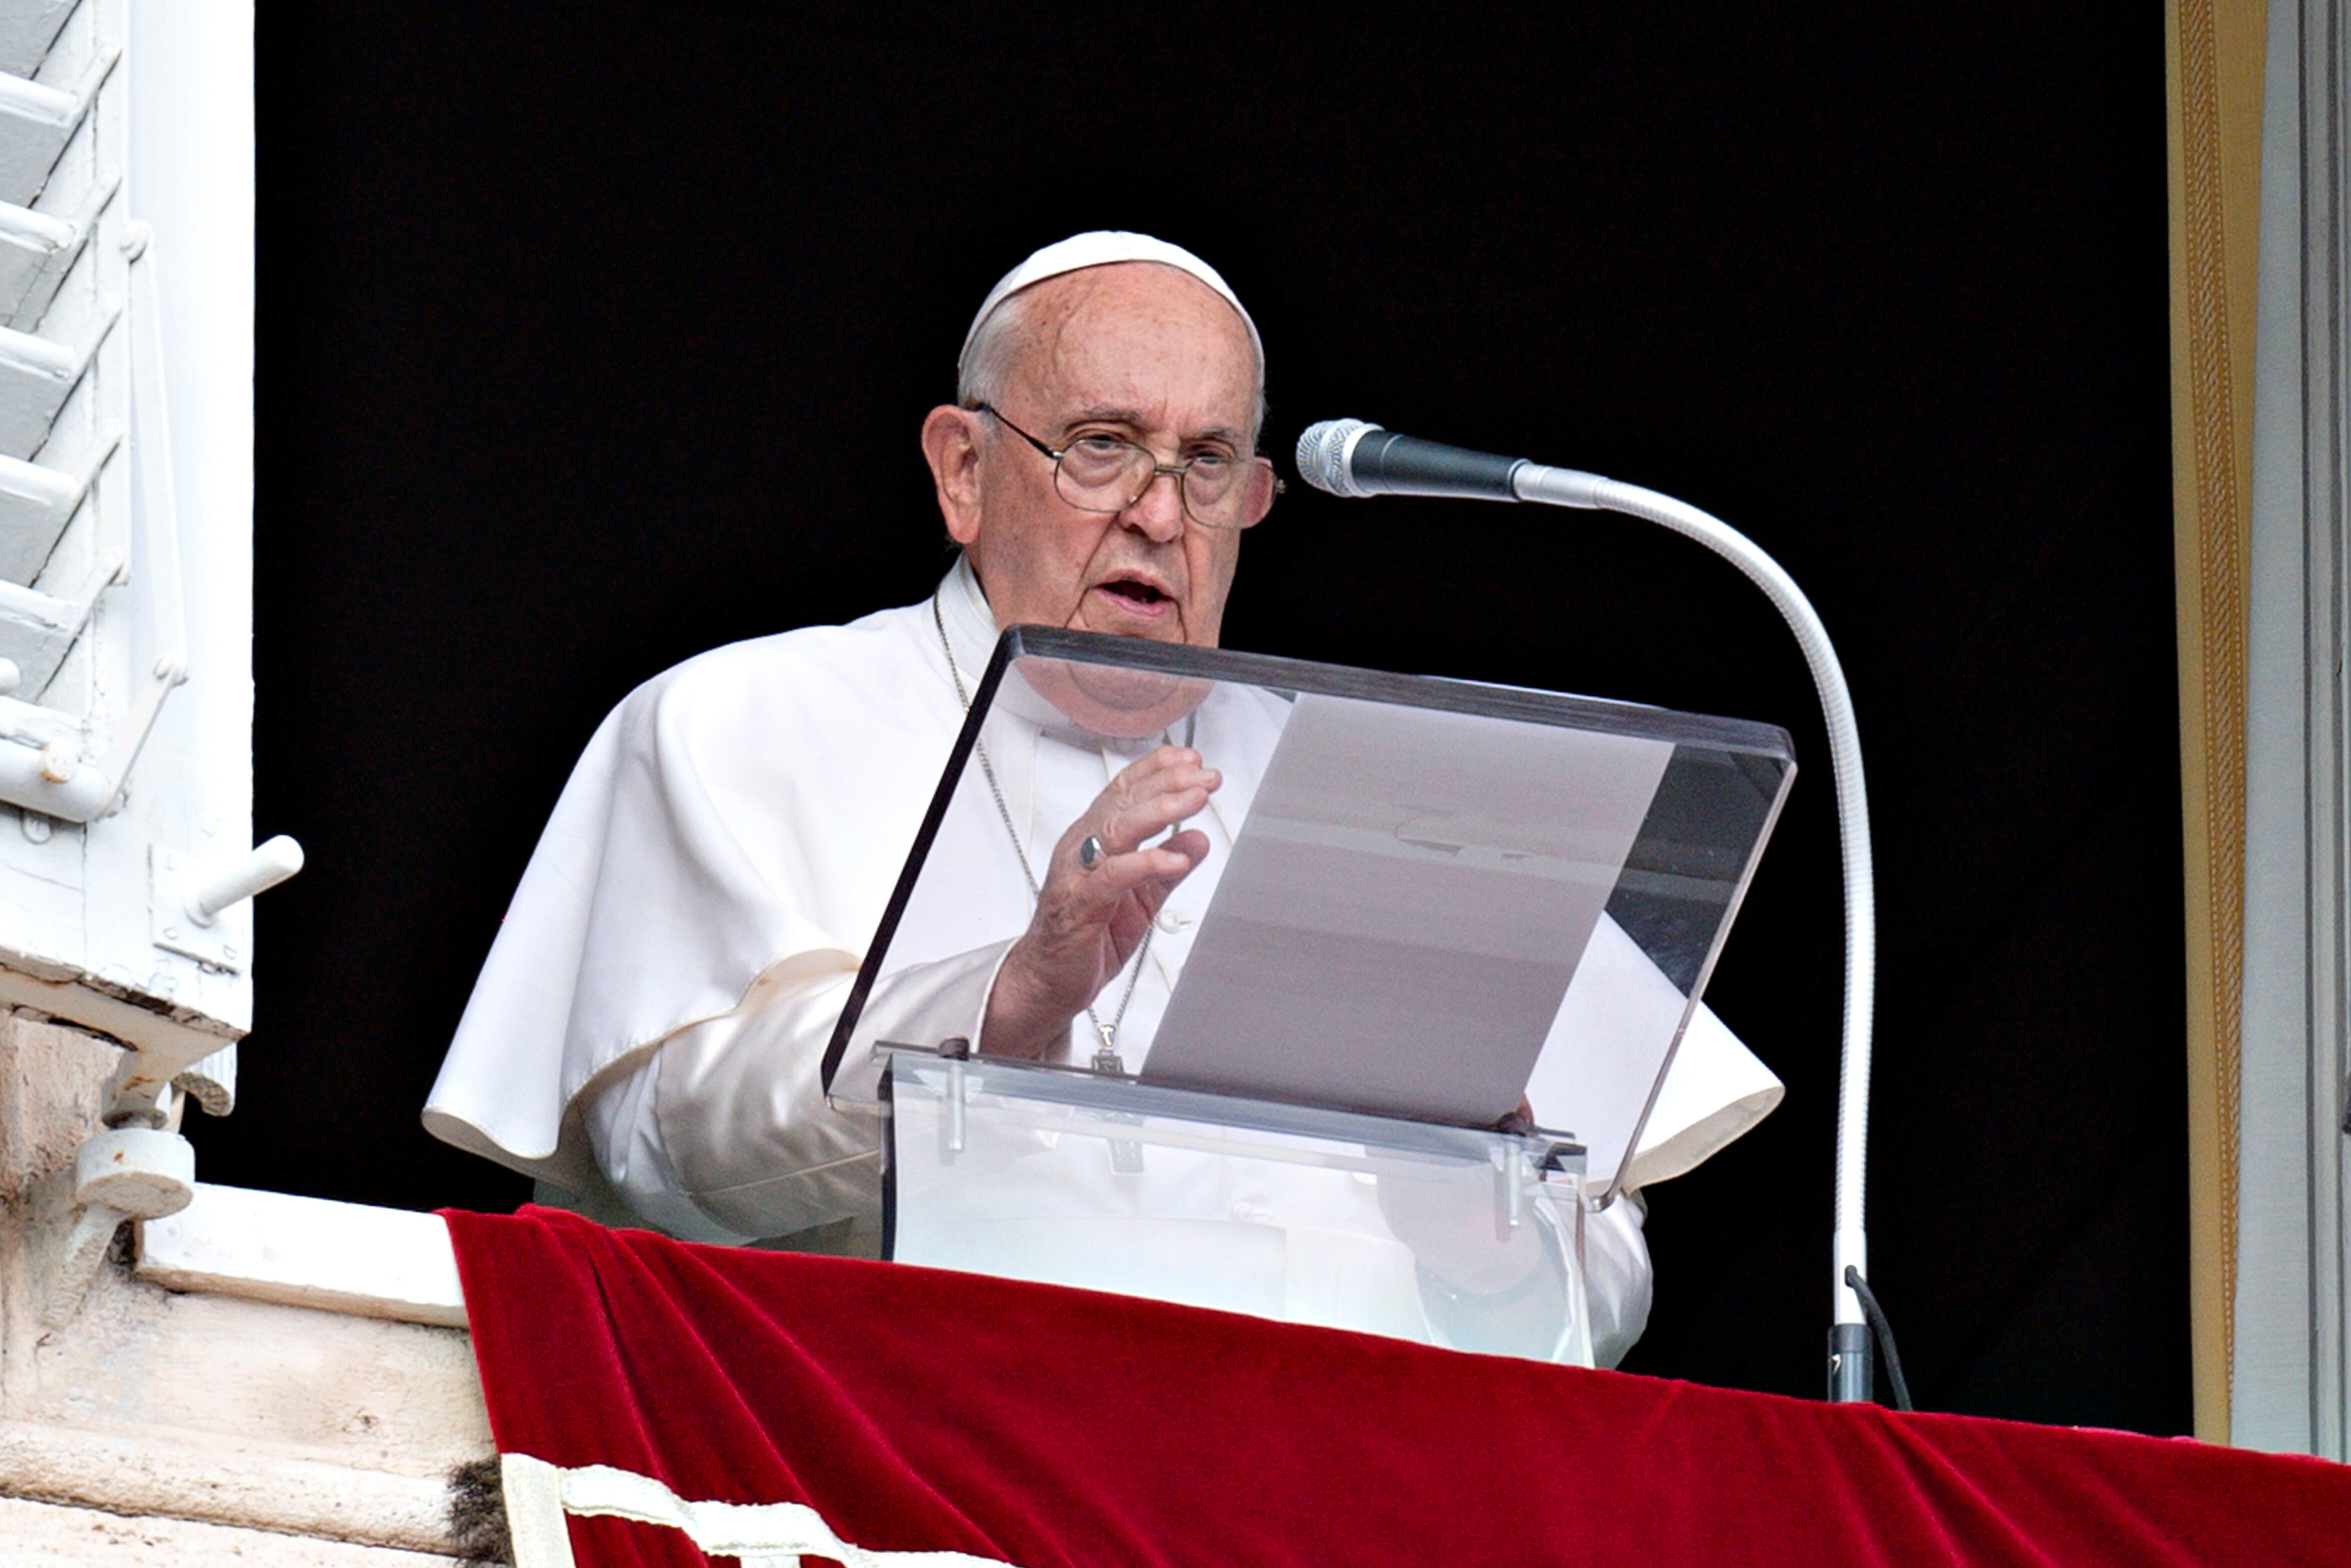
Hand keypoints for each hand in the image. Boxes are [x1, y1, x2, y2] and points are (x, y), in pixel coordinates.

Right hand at [981, 745, 1219, 1058]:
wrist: (1049, 982)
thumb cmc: (1087, 936)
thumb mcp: (1142, 897)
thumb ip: (1169, 867)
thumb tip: (1199, 839)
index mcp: (1094, 839)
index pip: (1124, 791)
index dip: (1157, 770)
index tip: (1192, 761)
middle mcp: (1082, 848)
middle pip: (1125, 802)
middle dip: (1168, 784)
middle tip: (1205, 778)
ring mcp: (1078, 874)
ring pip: (1117, 829)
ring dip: (1160, 810)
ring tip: (1195, 801)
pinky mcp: (1079, 904)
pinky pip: (1112, 876)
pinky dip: (1145, 863)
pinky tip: (1175, 858)